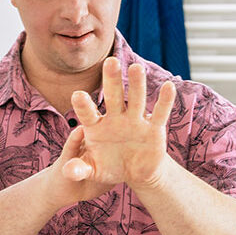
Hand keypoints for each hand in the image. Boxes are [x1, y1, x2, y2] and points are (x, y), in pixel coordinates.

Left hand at [62, 57, 175, 189]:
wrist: (135, 173)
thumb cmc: (109, 167)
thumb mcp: (93, 170)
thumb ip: (79, 169)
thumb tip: (67, 173)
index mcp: (96, 126)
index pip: (88, 112)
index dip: (83, 104)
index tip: (77, 95)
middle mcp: (116, 118)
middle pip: (113, 96)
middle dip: (112, 80)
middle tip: (110, 60)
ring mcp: (135, 121)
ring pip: (136, 99)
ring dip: (137, 84)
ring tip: (136, 68)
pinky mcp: (154, 128)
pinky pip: (159, 113)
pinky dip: (164, 101)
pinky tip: (168, 86)